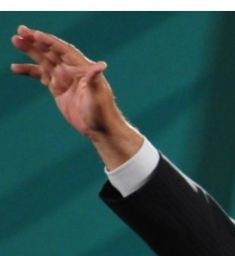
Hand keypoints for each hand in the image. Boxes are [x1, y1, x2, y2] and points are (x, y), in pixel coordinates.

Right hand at [10, 25, 141, 167]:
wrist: (100, 129)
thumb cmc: (102, 112)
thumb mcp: (97, 96)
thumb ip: (94, 80)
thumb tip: (101, 65)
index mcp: (83, 68)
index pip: (64, 50)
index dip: (49, 42)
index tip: (35, 34)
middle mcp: (73, 70)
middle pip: (51, 51)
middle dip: (36, 40)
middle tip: (20, 30)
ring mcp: (64, 79)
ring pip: (44, 60)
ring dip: (30, 50)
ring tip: (15, 41)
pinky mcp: (58, 88)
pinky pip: (41, 75)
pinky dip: (29, 71)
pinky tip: (15, 68)